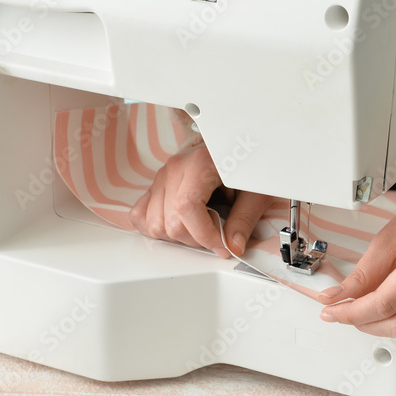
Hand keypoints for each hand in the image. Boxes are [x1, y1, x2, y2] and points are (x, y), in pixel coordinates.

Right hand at [129, 143, 272, 257]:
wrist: (234, 148)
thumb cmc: (244, 166)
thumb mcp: (255, 190)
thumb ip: (244, 218)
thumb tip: (233, 245)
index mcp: (198, 164)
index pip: (187, 208)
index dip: (205, 235)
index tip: (223, 246)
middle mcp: (174, 169)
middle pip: (171, 222)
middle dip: (196, 240)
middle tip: (218, 234)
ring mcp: (161, 177)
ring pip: (154, 225)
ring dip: (178, 237)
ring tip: (201, 226)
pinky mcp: (155, 187)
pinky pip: (140, 215)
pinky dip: (157, 228)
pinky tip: (180, 226)